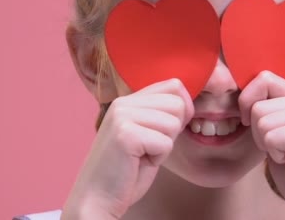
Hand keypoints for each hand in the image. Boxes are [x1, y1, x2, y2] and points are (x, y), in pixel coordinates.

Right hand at [61, 78, 193, 219]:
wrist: (97, 199)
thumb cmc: (126, 171)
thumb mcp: (145, 133)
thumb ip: (159, 114)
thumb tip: (188, 102)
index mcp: (128, 100)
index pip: (174, 85)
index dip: (184, 108)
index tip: (168, 131)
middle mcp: (123, 103)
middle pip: (178, 103)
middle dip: (174, 130)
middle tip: (151, 147)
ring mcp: (123, 116)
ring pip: (173, 123)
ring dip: (165, 146)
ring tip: (143, 155)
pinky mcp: (126, 135)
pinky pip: (165, 143)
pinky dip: (158, 158)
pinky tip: (138, 163)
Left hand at [239, 71, 284, 218]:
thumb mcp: (278, 132)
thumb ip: (267, 110)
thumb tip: (240, 94)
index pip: (264, 78)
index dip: (247, 100)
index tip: (249, 122)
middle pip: (258, 104)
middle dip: (258, 131)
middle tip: (281, 147)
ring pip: (261, 120)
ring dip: (267, 144)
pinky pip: (271, 137)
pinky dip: (275, 154)